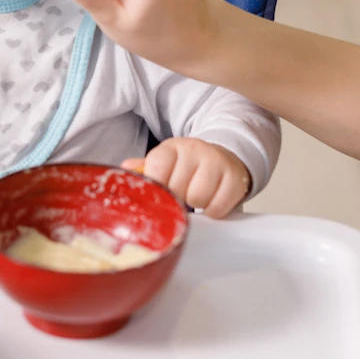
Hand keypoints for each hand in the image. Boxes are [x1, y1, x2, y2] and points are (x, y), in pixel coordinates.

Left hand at [123, 138, 251, 218]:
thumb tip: (124, 169)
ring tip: (196, 197)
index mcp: (172, 147)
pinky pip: (218, 208)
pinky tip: (212, 200)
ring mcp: (217, 162)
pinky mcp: (235, 178)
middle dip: (177, 199)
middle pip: (177, 188)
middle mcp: (195, 149)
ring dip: (196, 205)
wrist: (224, 158)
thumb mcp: (165, 163)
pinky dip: (214, 211)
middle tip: (182, 195)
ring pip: (198, 198)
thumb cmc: (189, 166)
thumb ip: (145, 168)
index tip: (160, 195)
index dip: (157, 187)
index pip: (157, 167)